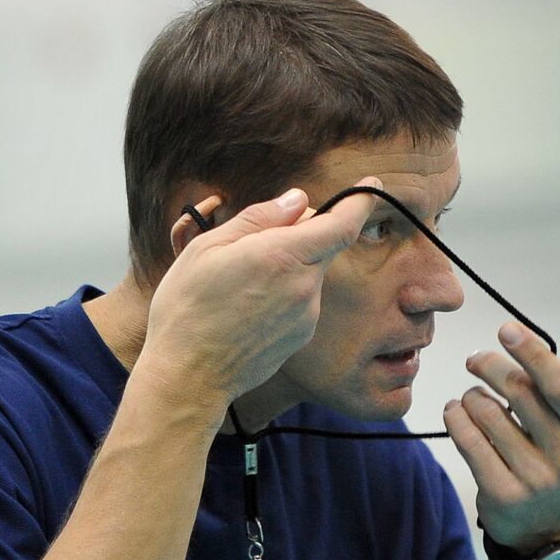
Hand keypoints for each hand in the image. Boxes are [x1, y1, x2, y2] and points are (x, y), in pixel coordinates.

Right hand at [143, 180, 379, 403]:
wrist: (189, 374)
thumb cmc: (188, 308)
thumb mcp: (209, 247)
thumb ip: (260, 218)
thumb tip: (297, 200)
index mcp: (282, 256)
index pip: (341, 223)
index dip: (361, 201)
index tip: (371, 185)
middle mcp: (303, 286)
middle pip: (322, 246)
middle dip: (301, 234)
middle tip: (255, 241)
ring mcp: (306, 315)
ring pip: (309, 274)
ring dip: (287, 267)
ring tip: (239, 286)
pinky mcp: (301, 336)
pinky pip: (301, 302)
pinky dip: (283, 294)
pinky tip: (246, 309)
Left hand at [442, 322, 559, 553]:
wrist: (547, 531)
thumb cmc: (556, 461)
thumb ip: (552, 393)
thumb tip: (513, 339)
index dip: (532, 353)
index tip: (506, 331)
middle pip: (519, 392)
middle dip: (490, 366)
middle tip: (475, 359)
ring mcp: (536, 480)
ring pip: (487, 413)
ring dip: (471, 396)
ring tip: (470, 398)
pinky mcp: (502, 495)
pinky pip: (468, 441)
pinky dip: (455, 417)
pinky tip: (454, 412)